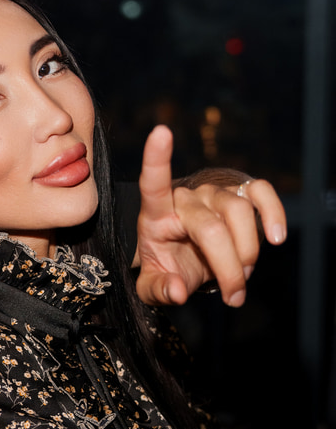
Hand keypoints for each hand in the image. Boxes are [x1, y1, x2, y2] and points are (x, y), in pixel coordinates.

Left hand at [134, 125, 286, 307]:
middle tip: (233, 295)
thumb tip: (177, 291)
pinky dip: (273, 213)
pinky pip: (261, 193)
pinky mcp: (239, 192)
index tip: (160, 132)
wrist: (187, 257)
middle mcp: (186, 197)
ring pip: (239, 213)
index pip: (153, 183)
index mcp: (157, 214)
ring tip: (241, 279)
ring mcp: (214, 192)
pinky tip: (276, 237)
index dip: (156, 159)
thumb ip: (159, 289)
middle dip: (228, 268)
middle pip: (211, 227)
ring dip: (247, 254)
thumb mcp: (153, 286)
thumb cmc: (168, 265)